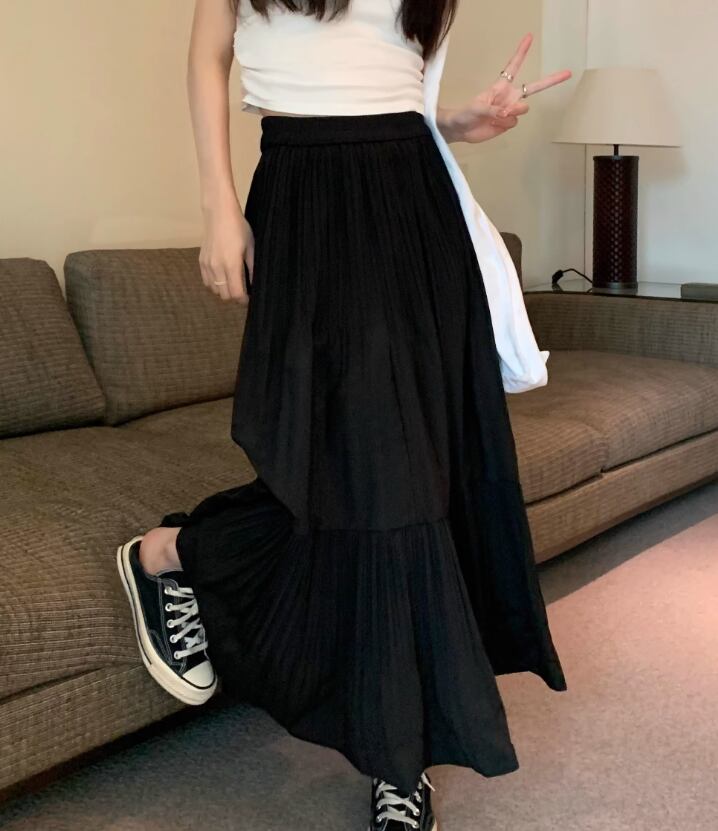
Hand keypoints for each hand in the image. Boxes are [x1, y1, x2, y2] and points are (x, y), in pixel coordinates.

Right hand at [199, 197, 254, 304]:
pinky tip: (222, 278)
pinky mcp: (201, 261)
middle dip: (234, 296)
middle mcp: (217, 267)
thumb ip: (252, 268)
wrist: (218, 213)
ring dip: (223, 291)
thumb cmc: (238, 227)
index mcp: (231, 264)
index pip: (235, 293)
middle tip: (242, 291)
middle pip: (224, 295)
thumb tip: (254, 284)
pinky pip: (206, 281)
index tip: (249, 299)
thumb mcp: (250, 247)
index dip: (243, 300)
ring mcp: (207, 265)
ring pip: (214, 290)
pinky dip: (214, 284)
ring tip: (232, 284)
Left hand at [438, 33, 571, 143]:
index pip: (514, 66)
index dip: (521, 52)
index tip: (529, 37)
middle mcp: (509, 96)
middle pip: (534, 88)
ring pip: (522, 110)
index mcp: (501, 86)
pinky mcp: (508, 122)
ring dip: (511, 113)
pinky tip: (494, 124)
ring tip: (496, 116)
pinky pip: (514, 122)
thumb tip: (507, 112)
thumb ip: (493, 110)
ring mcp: (510, 110)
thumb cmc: (465, 114)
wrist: (461, 130)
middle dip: (551, 80)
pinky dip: (504, 124)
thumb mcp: (476, 108)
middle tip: (567, 73)